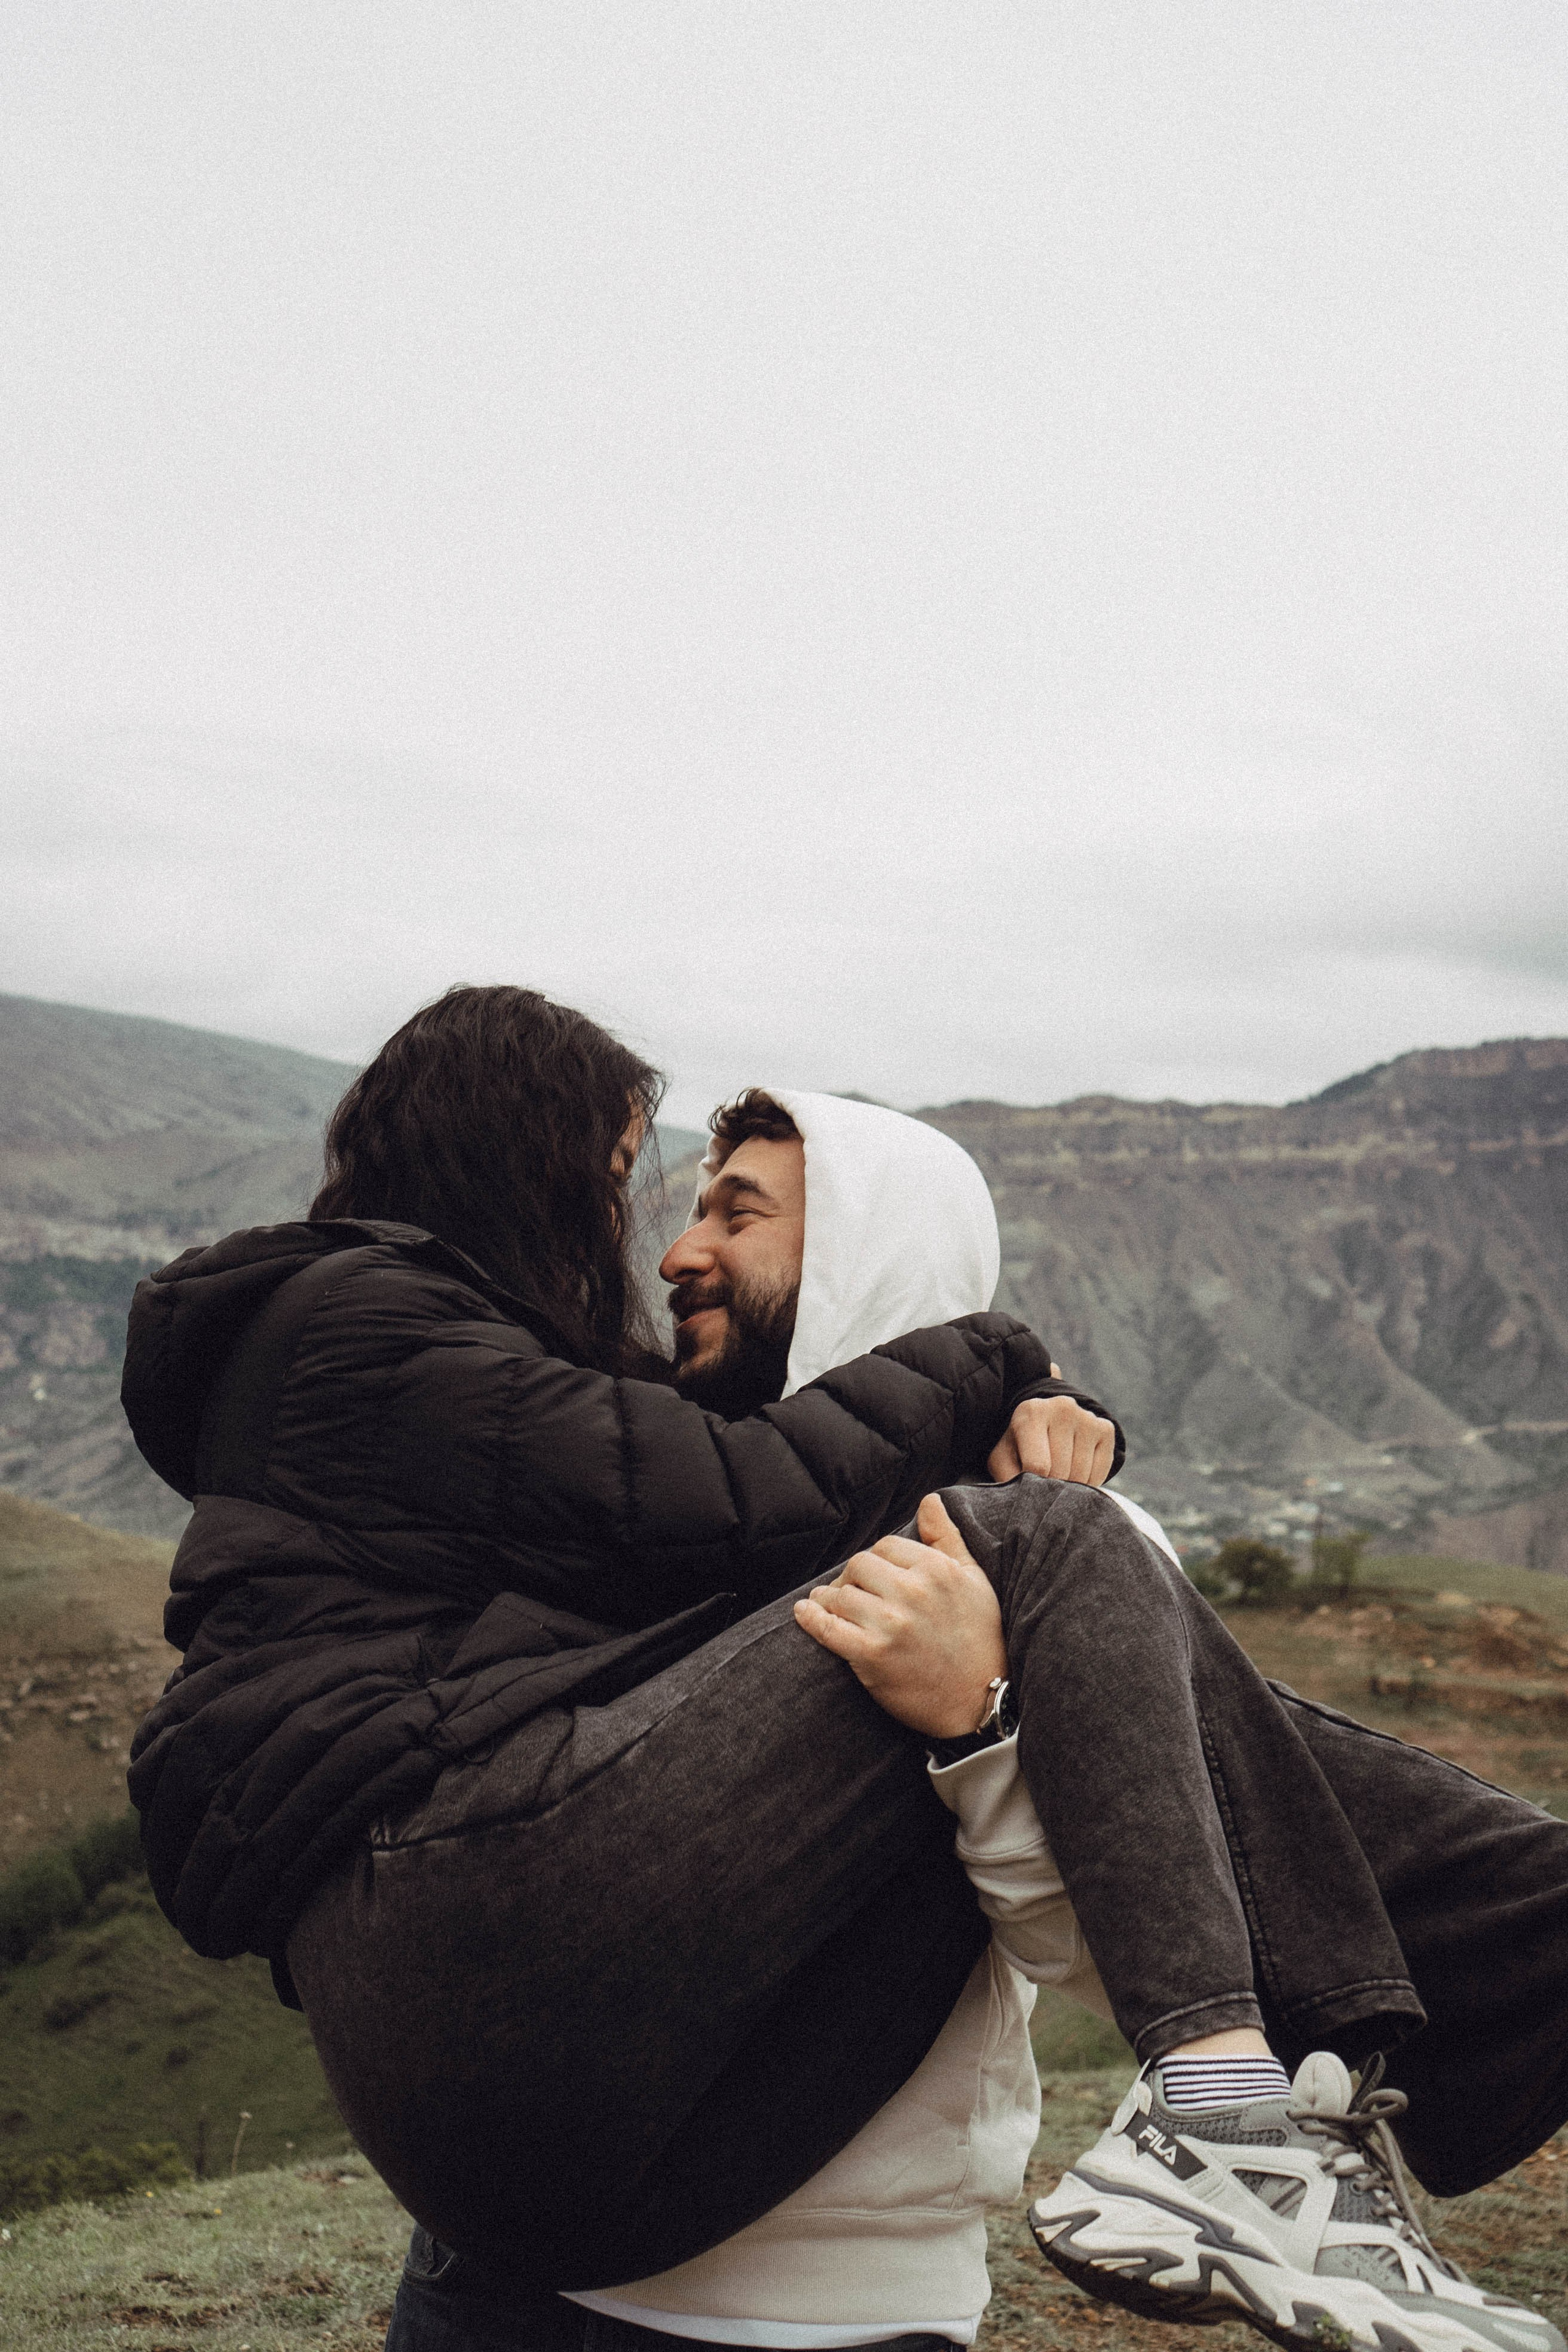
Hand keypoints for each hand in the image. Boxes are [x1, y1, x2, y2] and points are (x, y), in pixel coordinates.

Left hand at [793, 1494, 1005, 1738]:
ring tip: (829, 1606)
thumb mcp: (974, 1580)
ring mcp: (891, 1624)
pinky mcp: (873, 1656)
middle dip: (851, 1578)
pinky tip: (805, 1613)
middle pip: (859, 1566)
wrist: (983, 1700)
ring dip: (831, 1601)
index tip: (872, 1577)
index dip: (874, 1561)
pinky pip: (828, 1628)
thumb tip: (929, 1500)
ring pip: (841, 1595)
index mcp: (937, 1570)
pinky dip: (811, 1618)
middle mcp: (913, 1592)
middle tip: (850, 1593)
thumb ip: (947, 1538)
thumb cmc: (980, 1638)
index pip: (885, 1547)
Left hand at [989, 1369, 1115, 1485]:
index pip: (1038, 1465)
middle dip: (1051, 1487)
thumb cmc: (1021, 1445)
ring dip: (1070, 1486)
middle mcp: (1062, 1409)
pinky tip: (1076, 1473)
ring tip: (1058, 1477)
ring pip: (1081, 1474)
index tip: (1030, 1487)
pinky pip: (1101, 1471)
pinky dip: (1089, 1482)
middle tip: (1044, 1484)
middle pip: (1061, 1470)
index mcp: (1032, 1413)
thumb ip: (1008, 1478)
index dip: (1034, 1485)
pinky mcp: (1105, 1429)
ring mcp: (1087, 1418)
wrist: (1048, 1421)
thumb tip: (1025, 1506)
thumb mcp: (1003, 1458)